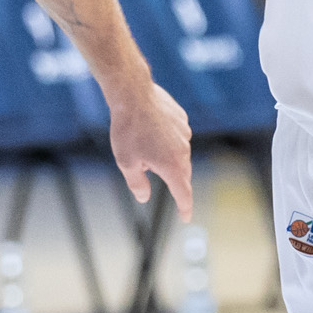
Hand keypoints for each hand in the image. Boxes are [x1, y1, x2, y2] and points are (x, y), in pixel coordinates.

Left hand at [105, 76, 194, 221]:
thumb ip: (137, 184)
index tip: (186, 217)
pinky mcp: (182, 120)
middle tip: (146, 168)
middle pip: (181, 174)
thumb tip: (144, 197)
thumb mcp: (126, 163)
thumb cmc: (128, 130)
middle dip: (169, 178)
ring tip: (141, 142)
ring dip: (165, 156)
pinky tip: (149, 129)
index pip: (183, 193)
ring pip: (178, 154)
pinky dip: (167, 139)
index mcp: (172, 165)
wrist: (133, 95)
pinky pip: (177, 136)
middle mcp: (183, 151)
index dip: (185, 207)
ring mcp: (184, 134)